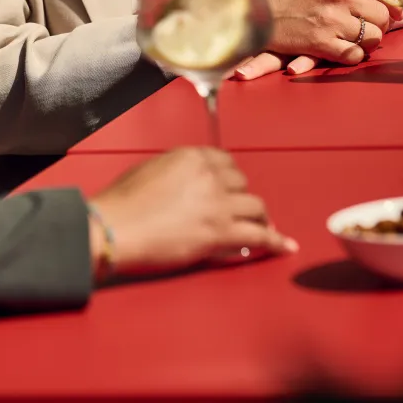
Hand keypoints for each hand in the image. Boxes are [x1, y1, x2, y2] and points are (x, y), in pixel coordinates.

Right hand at [87, 147, 297, 281]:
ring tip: (262, 227)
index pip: (225, 161)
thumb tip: (189, 182)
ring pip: (256, 206)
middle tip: (239, 211)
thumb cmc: (123, 201)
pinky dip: (275, 242)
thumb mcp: (151, 169)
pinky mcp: (222, 233)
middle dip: (241, 197)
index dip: (229, 178)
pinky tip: (286, 245)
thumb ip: (177, 170)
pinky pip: (259, 236)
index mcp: (192, 156)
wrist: (116, 228)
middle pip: (242, 183)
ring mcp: (219, 204)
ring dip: (259, 217)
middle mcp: (210, 175)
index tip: (229, 188)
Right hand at [233, 0, 401, 80]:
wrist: (248, 8)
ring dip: (366, 42)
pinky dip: (352, 56)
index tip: (393, 12)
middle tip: (369, 28)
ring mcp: (330, 18)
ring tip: (353, 39)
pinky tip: (342, 51)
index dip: (391, 3)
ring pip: (372, 37)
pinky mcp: (320, 42)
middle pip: (382, 14)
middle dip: (380, 24)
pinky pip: (354, 55)